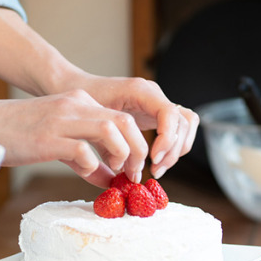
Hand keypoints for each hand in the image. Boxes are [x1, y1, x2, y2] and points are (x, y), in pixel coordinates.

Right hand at [0, 91, 148, 186]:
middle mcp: (75, 105)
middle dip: (137, 151)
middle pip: (125, 123)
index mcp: (80, 102)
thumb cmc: (21, 134)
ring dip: (120, 156)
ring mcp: (61, 120)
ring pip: (111, 130)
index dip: (137, 145)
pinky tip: (83, 170)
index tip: (133, 169)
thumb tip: (111, 181)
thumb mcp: (60, 142)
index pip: (124, 119)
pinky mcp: (47, 139)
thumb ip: (87, 160)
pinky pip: (83, 150)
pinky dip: (91, 165)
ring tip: (114, 171)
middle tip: (133, 174)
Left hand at [71, 76, 198, 178]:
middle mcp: (154, 96)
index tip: (152, 159)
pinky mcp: (155, 115)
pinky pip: (176, 130)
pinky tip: (154, 161)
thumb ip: (109, 145)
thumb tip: (125, 172)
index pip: (170, 113)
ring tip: (155, 169)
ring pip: (185, 127)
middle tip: (153, 170)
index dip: (167, 139)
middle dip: (172, 150)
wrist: (75, 87)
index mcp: (141, 91)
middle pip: (183, 123)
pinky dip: (172, 148)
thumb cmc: (81, 101)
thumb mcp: (93, 122)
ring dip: (175, 151)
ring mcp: (157, 105)